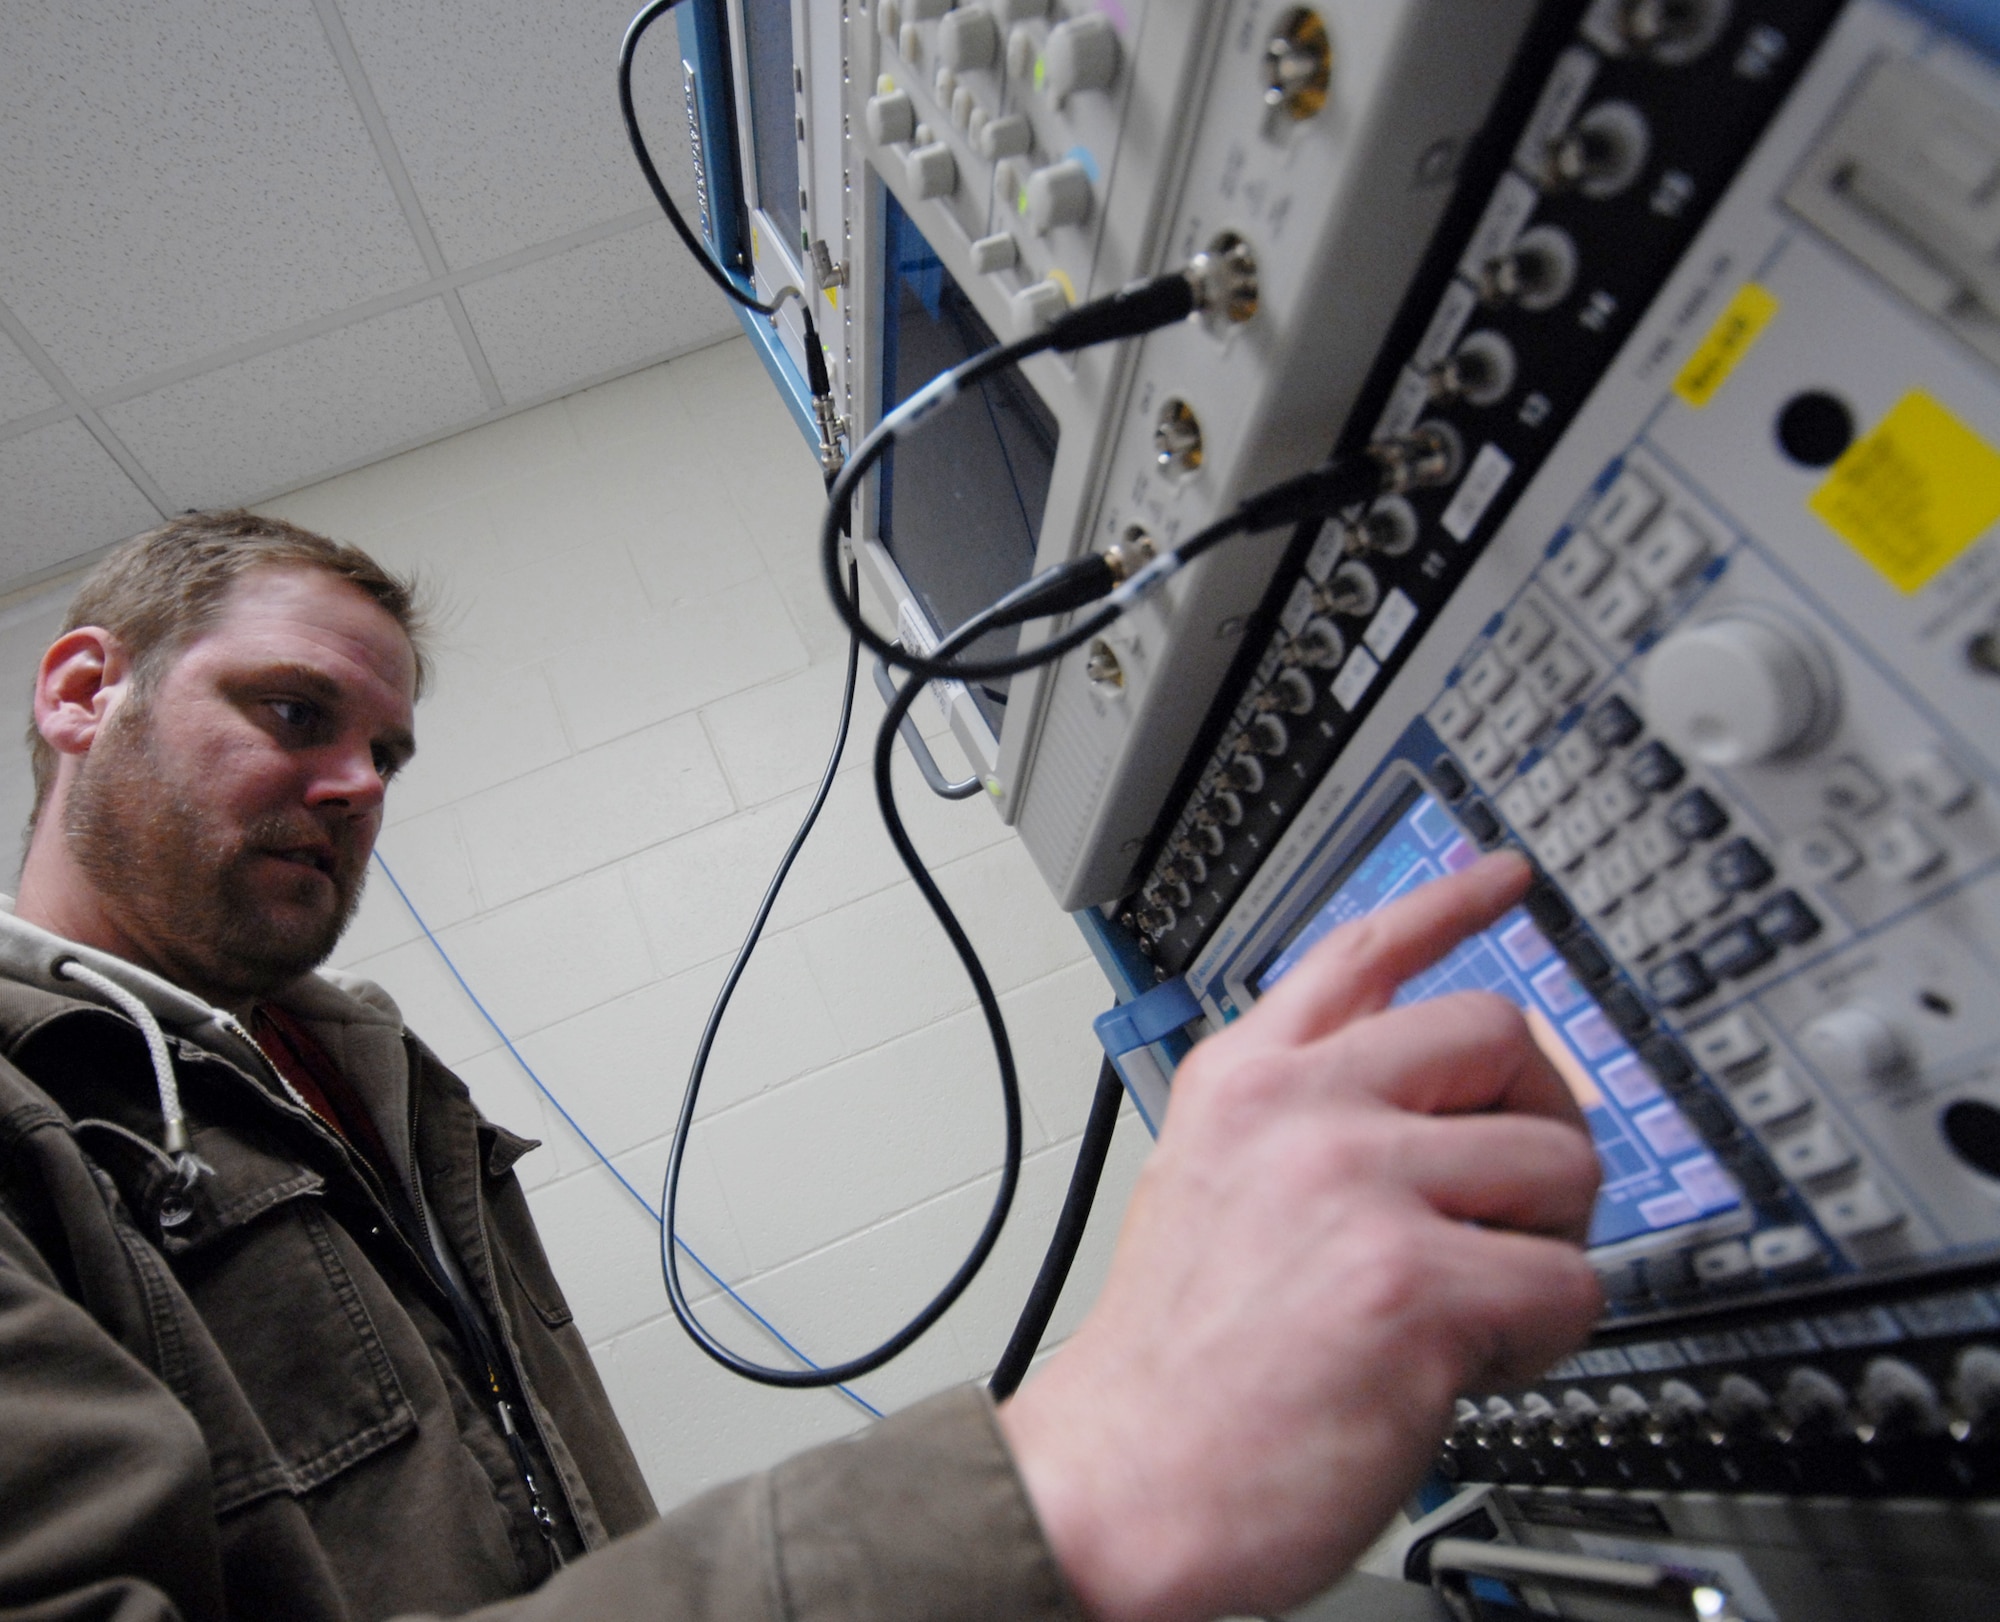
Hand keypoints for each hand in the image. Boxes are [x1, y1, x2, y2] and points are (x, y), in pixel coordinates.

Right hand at [998, 851, 1602, 1621]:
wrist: (1125, 1483)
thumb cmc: (1172, 1359)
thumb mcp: (1209, 1182)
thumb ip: (1299, 1118)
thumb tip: (1431, 1108)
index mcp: (1247, 1080)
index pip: (1364, 949)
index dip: (1453, 902)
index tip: (1507, 875)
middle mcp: (1301, 1109)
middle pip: (1499, 1035)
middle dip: (1537, 1116)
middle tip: (1518, 1189)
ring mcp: (1357, 1186)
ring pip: (1560, 1162)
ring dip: (1544, 1243)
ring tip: (1474, 1300)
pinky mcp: (1415, 1283)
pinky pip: (1571, 1282)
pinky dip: (1547, 1335)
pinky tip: (1474, 1361)